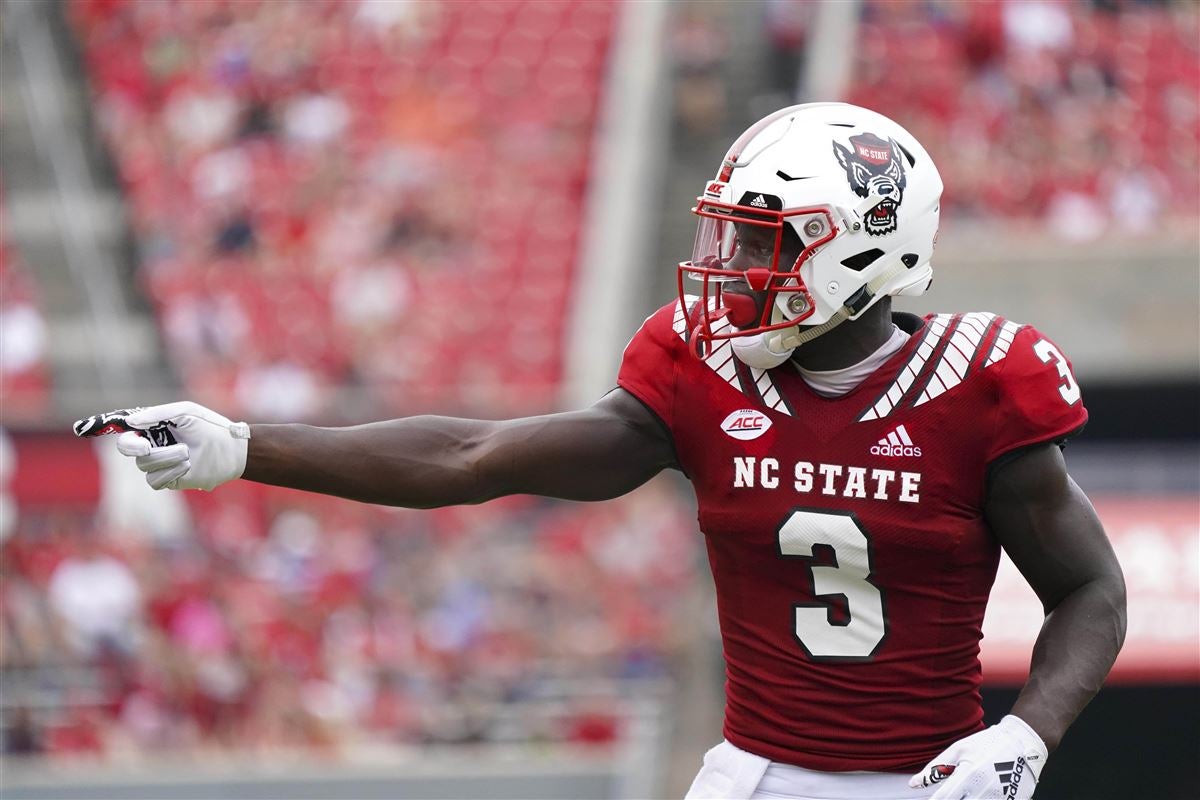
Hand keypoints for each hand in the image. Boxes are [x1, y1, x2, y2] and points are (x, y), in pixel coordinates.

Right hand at [74, 402, 249, 490]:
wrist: (231, 451)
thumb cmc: (210, 427)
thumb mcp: (184, 412)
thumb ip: (156, 415)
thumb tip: (130, 422)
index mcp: (153, 425)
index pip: (123, 426)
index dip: (101, 427)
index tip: (82, 427)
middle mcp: (152, 443)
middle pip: (126, 447)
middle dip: (133, 446)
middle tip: (146, 446)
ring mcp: (159, 463)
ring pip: (144, 465)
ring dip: (165, 457)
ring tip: (187, 453)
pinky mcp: (167, 479)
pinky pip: (154, 480)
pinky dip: (170, 471)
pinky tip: (187, 465)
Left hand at [910, 715, 1046, 798]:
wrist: (1023, 743)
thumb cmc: (988, 744)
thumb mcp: (958, 750)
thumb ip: (935, 769)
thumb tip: (914, 784)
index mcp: (968, 776)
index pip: (944, 798)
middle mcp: (984, 791)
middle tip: (953, 792)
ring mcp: (1000, 799)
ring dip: (968, 799)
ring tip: (968, 789)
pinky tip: (982, 793)